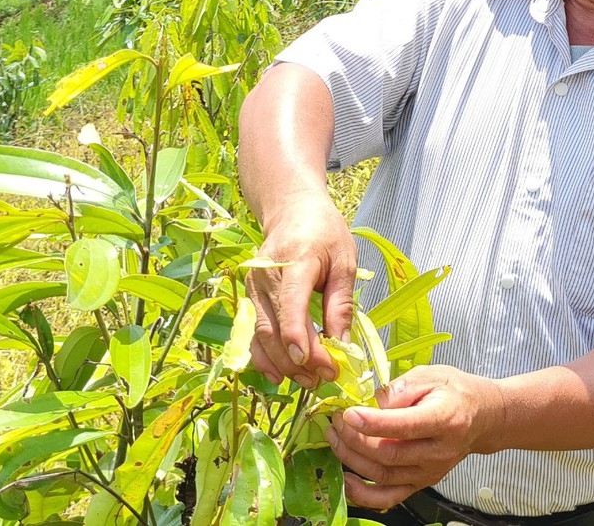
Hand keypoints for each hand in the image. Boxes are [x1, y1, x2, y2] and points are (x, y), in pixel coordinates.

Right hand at [247, 191, 355, 388]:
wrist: (292, 211)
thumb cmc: (324, 233)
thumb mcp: (344, 261)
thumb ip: (341, 304)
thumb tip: (342, 345)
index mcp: (294, 260)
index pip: (290, 303)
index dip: (299, 337)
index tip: (317, 365)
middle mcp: (266, 275)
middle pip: (274, 327)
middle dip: (299, 360)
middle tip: (325, 378)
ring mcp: (252, 287)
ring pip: (261, 336)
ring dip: (284, 364)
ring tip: (310, 381)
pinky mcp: (249, 298)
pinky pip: (251, 334)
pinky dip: (264, 358)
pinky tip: (280, 376)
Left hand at [326, 365, 507, 509]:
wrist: (482, 418)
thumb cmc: (455, 391)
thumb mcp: (432, 375)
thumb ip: (401, 388)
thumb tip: (370, 403)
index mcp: (446, 419)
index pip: (405, 426)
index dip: (373, 423)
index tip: (348, 413)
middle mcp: (439, 452)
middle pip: (389, 454)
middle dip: (354, 439)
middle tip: (335, 420)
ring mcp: (430, 472)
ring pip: (383, 475)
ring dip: (351, 459)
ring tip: (333, 437)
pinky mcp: (421, 484)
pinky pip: (389, 497)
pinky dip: (364, 495)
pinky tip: (346, 479)